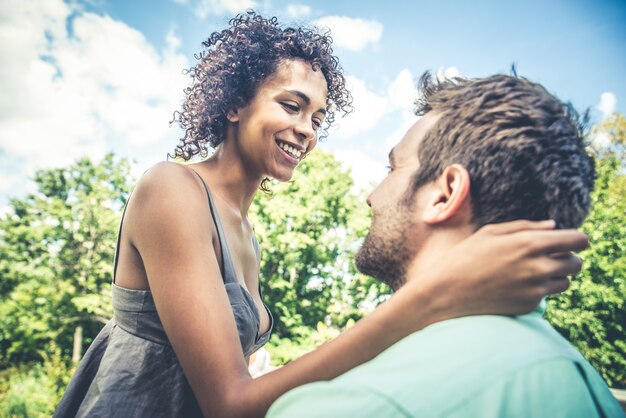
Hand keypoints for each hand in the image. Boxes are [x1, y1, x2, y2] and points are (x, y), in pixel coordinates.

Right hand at [414, 219, 587, 320]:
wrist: (447, 291)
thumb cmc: (466, 256)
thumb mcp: (491, 233)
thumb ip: (526, 227)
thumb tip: (553, 226)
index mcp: (530, 243)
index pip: (577, 240)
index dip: (577, 239)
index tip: (570, 241)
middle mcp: (538, 267)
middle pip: (576, 263)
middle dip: (566, 258)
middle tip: (548, 256)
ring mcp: (535, 290)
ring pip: (566, 282)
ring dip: (555, 275)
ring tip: (530, 271)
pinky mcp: (529, 306)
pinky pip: (546, 296)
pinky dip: (537, 290)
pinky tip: (513, 285)